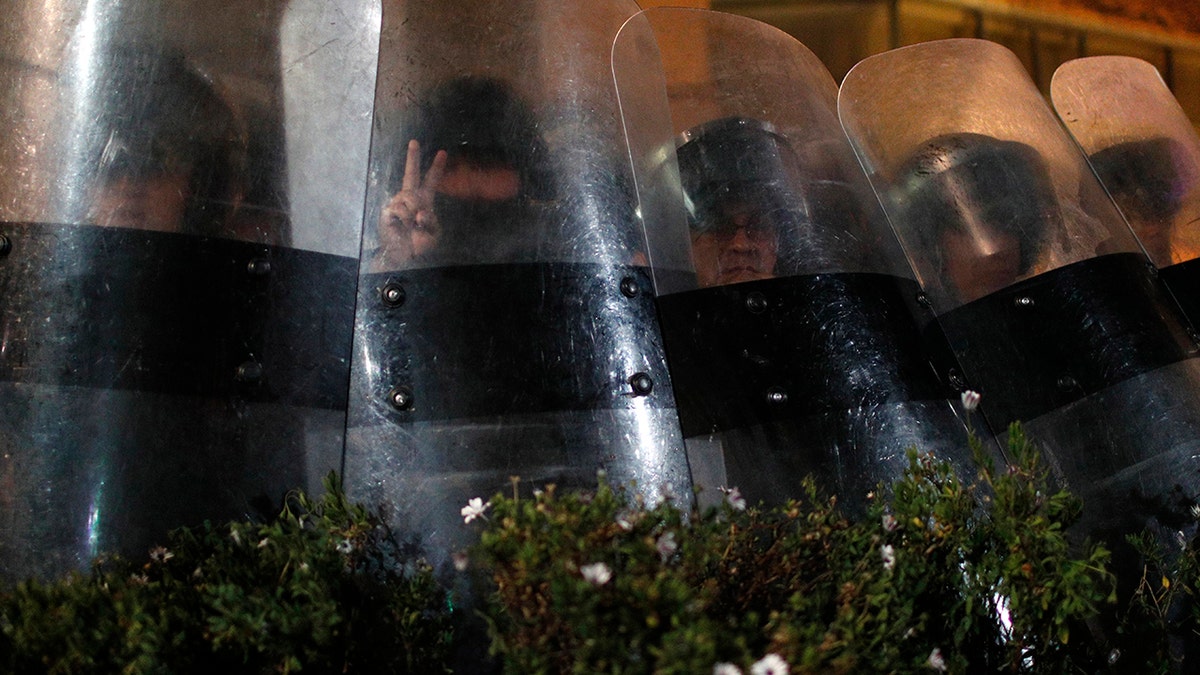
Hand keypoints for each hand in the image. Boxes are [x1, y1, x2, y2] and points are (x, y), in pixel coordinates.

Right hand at [375, 139, 446, 268]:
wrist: (403, 255)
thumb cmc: (419, 244)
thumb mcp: (433, 233)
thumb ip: (431, 220)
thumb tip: (421, 210)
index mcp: (424, 202)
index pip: (431, 181)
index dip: (437, 168)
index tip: (443, 153)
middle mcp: (410, 198)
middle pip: (411, 174)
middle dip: (412, 157)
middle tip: (414, 142)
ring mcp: (397, 203)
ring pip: (409, 196)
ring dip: (413, 212)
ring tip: (411, 224)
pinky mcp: (387, 210)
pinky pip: (400, 208)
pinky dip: (404, 218)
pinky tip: (402, 225)